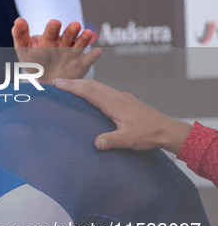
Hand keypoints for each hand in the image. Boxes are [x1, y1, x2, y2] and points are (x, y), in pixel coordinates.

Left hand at [12, 18, 101, 83]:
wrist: (45, 80)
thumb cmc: (34, 61)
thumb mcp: (24, 49)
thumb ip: (20, 35)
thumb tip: (18, 20)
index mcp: (50, 38)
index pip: (51, 31)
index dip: (53, 27)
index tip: (55, 23)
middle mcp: (64, 43)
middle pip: (68, 35)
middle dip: (71, 30)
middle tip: (75, 25)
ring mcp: (74, 53)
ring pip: (80, 44)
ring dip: (84, 38)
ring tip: (88, 33)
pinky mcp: (82, 64)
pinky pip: (88, 59)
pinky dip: (93, 55)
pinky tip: (97, 52)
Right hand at [53, 78, 191, 153]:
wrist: (167, 129)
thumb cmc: (149, 134)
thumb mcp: (128, 140)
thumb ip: (111, 141)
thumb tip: (96, 144)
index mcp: (116, 104)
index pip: (89, 92)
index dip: (72, 87)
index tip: (58, 84)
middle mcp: (118, 97)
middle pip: (92, 85)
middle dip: (73, 82)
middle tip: (57, 82)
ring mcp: (122, 97)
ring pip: (99, 86)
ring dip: (82, 84)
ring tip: (69, 85)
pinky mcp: (126, 100)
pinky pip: (105, 90)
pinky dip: (92, 89)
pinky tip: (89, 93)